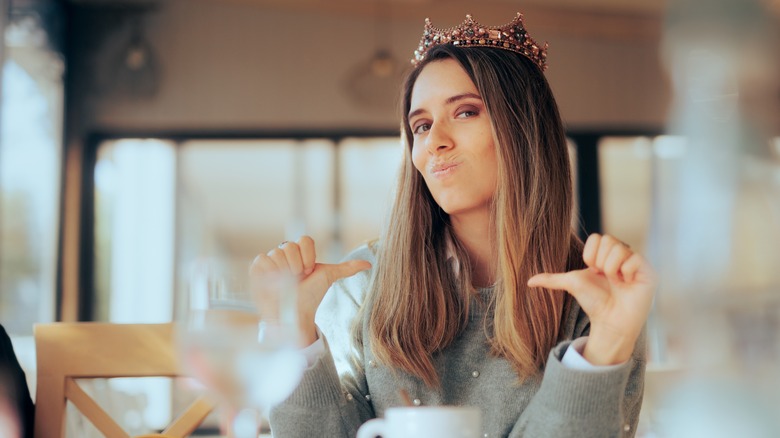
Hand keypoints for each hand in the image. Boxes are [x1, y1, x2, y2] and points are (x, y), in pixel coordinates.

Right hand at [250, 236, 370, 345]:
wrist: (295, 314)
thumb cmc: (310, 296)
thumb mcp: (328, 278)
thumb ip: (346, 269)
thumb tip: (369, 264)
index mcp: (300, 252)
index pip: (304, 240)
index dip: (309, 257)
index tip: (310, 272)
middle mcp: (285, 253)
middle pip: (290, 246)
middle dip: (297, 266)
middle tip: (297, 279)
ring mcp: (271, 260)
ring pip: (277, 253)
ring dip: (284, 271)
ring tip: (285, 283)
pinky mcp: (257, 269)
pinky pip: (262, 259)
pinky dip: (269, 272)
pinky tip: (273, 283)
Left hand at [527, 233, 655, 364]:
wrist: (610, 321)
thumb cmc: (594, 302)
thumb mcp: (572, 285)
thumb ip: (552, 279)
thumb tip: (528, 281)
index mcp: (607, 254)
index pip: (597, 237)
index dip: (591, 256)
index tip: (594, 272)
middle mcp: (623, 254)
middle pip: (608, 240)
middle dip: (601, 263)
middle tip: (606, 278)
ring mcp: (637, 262)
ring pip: (619, 249)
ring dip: (612, 269)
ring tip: (617, 282)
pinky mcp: (648, 271)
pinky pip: (634, 259)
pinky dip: (626, 273)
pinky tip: (628, 283)